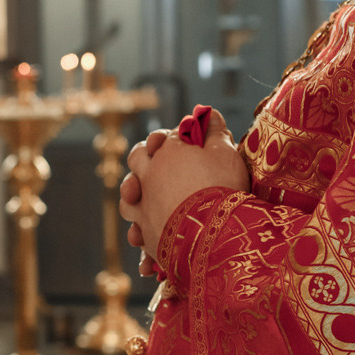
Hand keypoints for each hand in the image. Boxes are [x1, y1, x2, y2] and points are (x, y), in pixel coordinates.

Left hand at [118, 111, 249, 270]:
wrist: (214, 233)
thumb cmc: (222, 187)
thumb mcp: (225, 153)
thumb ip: (215, 132)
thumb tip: (210, 114)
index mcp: (167, 152)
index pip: (168, 136)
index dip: (181, 137)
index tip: (195, 140)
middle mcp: (148, 175)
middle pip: (137, 157)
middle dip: (146, 156)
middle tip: (161, 162)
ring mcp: (143, 206)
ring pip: (128, 196)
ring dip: (136, 197)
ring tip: (150, 201)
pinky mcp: (146, 234)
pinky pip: (137, 233)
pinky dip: (143, 235)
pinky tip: (151, 241)